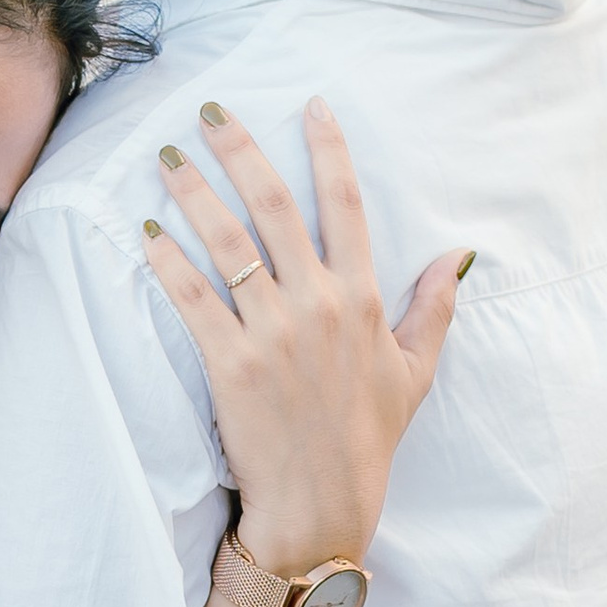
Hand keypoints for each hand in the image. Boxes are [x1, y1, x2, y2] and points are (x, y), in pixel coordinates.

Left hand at [142, 100, 464, 578]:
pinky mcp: (230, 363)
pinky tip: (145, 231)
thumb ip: (433, 307)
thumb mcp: (415, 371)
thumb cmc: (367, 439)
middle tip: (209, 113)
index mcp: (363, 298)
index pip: (347, 204)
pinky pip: (193, 299)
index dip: (329, 149)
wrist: (322, 503)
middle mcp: (319, 304)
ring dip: (192, 194)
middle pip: (276, 206)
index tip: (311, 104)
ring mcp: (273, 332)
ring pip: (228, 243)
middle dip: (240, 151)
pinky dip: (166, 261)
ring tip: (166, 159)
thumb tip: (460, 255)